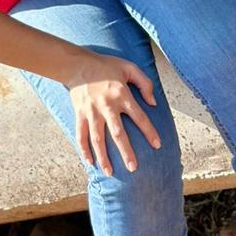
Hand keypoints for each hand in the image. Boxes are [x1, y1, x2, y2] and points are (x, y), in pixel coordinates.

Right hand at [66, 52, 160, 175]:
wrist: (78, 64)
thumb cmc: (106, 65)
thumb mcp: (129, 67)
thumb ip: (144, 83)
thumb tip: (153, 102)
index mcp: (121, 94)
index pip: (139, 116)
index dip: (149, 131)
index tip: (157, 145)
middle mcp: (107, 105)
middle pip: (118, 133)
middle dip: (126, 152)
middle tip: (133, 168)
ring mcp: (91, 111)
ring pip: (98, 139)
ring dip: (103, 156)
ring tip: (110, 172)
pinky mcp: (80, 114)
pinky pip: (81, 135)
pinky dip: (84, 150)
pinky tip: (90, 163)